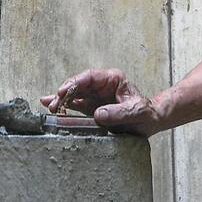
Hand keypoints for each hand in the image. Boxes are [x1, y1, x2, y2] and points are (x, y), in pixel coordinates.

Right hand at [41, 68, 163, 136]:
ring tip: (50, 107)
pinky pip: (76, 106)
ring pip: (74, 95)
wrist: (150, 123)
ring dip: (61, 100)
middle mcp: (101, 86)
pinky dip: (65, 107)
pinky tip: (52, 108)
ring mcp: (96, 97)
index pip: (89, 77)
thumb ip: (118, 113)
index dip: (75, 83)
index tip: (63, 91)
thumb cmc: (146, 114)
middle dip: (64, 93)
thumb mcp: (136, 112)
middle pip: (78, 86)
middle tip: (54, 104)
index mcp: (112, 79)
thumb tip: (98, 114)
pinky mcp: (93, 108)